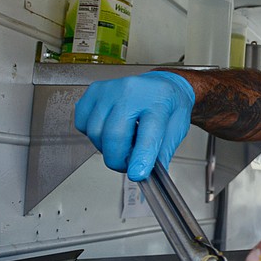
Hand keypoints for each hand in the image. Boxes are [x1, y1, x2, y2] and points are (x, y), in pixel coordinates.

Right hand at [74, 71, 195, 180]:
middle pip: (114, 135)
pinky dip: (93, 135)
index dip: (141, 157)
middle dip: (118, 160)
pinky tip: (109, 130)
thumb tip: (150, 175)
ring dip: (106, 149)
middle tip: (128, 165)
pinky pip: (83, 124)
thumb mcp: (176, 129)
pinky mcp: (93, 91)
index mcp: (158, 101)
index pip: (148, 133)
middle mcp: (132, 91)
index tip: (137, 174)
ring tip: (122, 145)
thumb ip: (162, 153)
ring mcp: (110, 90)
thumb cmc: (168, 106)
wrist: (161, 84)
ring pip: (95, 133)